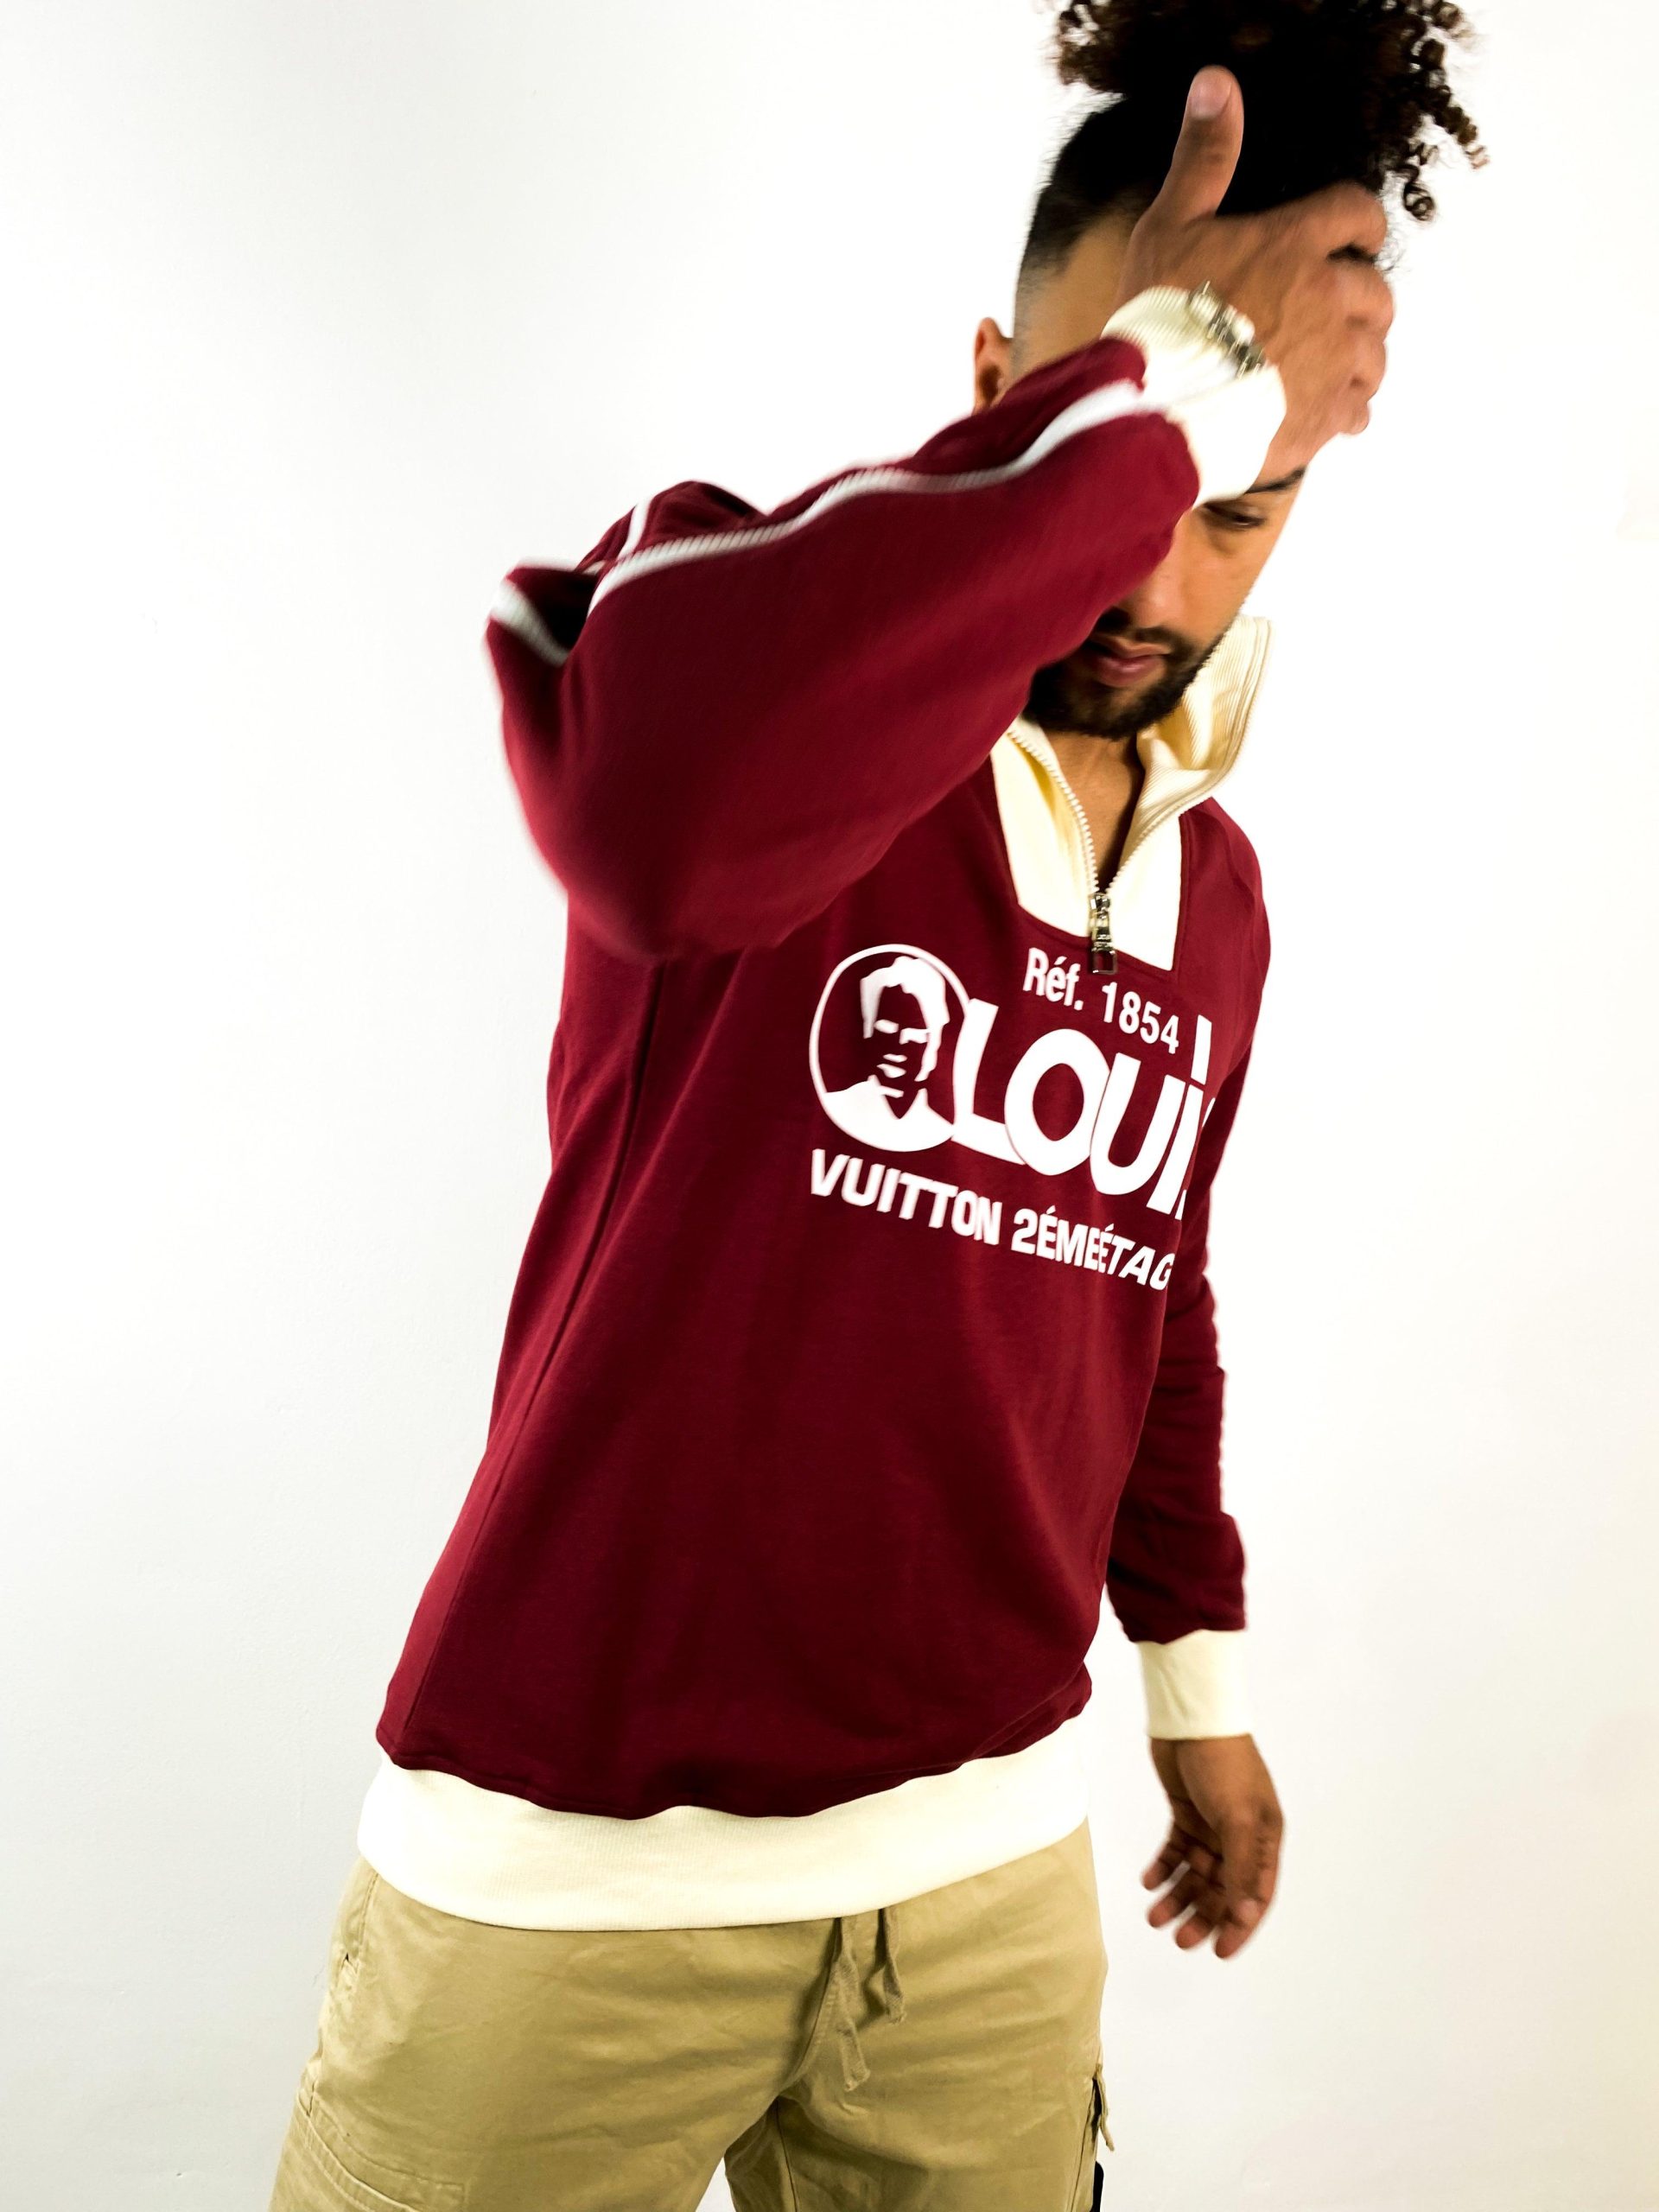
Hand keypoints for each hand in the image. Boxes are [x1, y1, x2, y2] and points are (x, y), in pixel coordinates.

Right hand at [1109, 65, 1393, 481]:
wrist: (1158, 404)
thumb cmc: (1159, 313)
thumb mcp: (1171, 224)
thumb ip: (1205, 158)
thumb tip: (1215, 83)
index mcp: (1296, 245)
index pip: (1358, 216)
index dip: (1363, 226)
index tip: (1358, 238)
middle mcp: (1327, 299)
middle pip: (1377, 293)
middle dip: (1361, 300)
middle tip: (1332, 314)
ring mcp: (1331, 360)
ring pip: (1374, 354)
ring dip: (1359, 357)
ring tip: (1329, 366)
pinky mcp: (1324, 415)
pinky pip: (1358, 409)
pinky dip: (1347, 409)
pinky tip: (1323, 411)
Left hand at [1141, 1732, 1282, 1958]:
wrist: (1190, 1718)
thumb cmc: (1223, 1764)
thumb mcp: (1237, 1817)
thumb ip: (1241, 1868)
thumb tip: (1245, 1916)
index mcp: (1265, 1838)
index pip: (1256, 1894)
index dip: (1240, 1925)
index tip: (1219, 1952)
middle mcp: (1242, 1835)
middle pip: (1224, 1888)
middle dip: (1203, 1915)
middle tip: (1179, 1939)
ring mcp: (1213, 1824)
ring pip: (1197, 1873)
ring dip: (1179, 1896)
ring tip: (1155, 1917)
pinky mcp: (1186, 1812)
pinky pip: (1176, 1850)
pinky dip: (1164, 1868)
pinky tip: (1149, 1882)